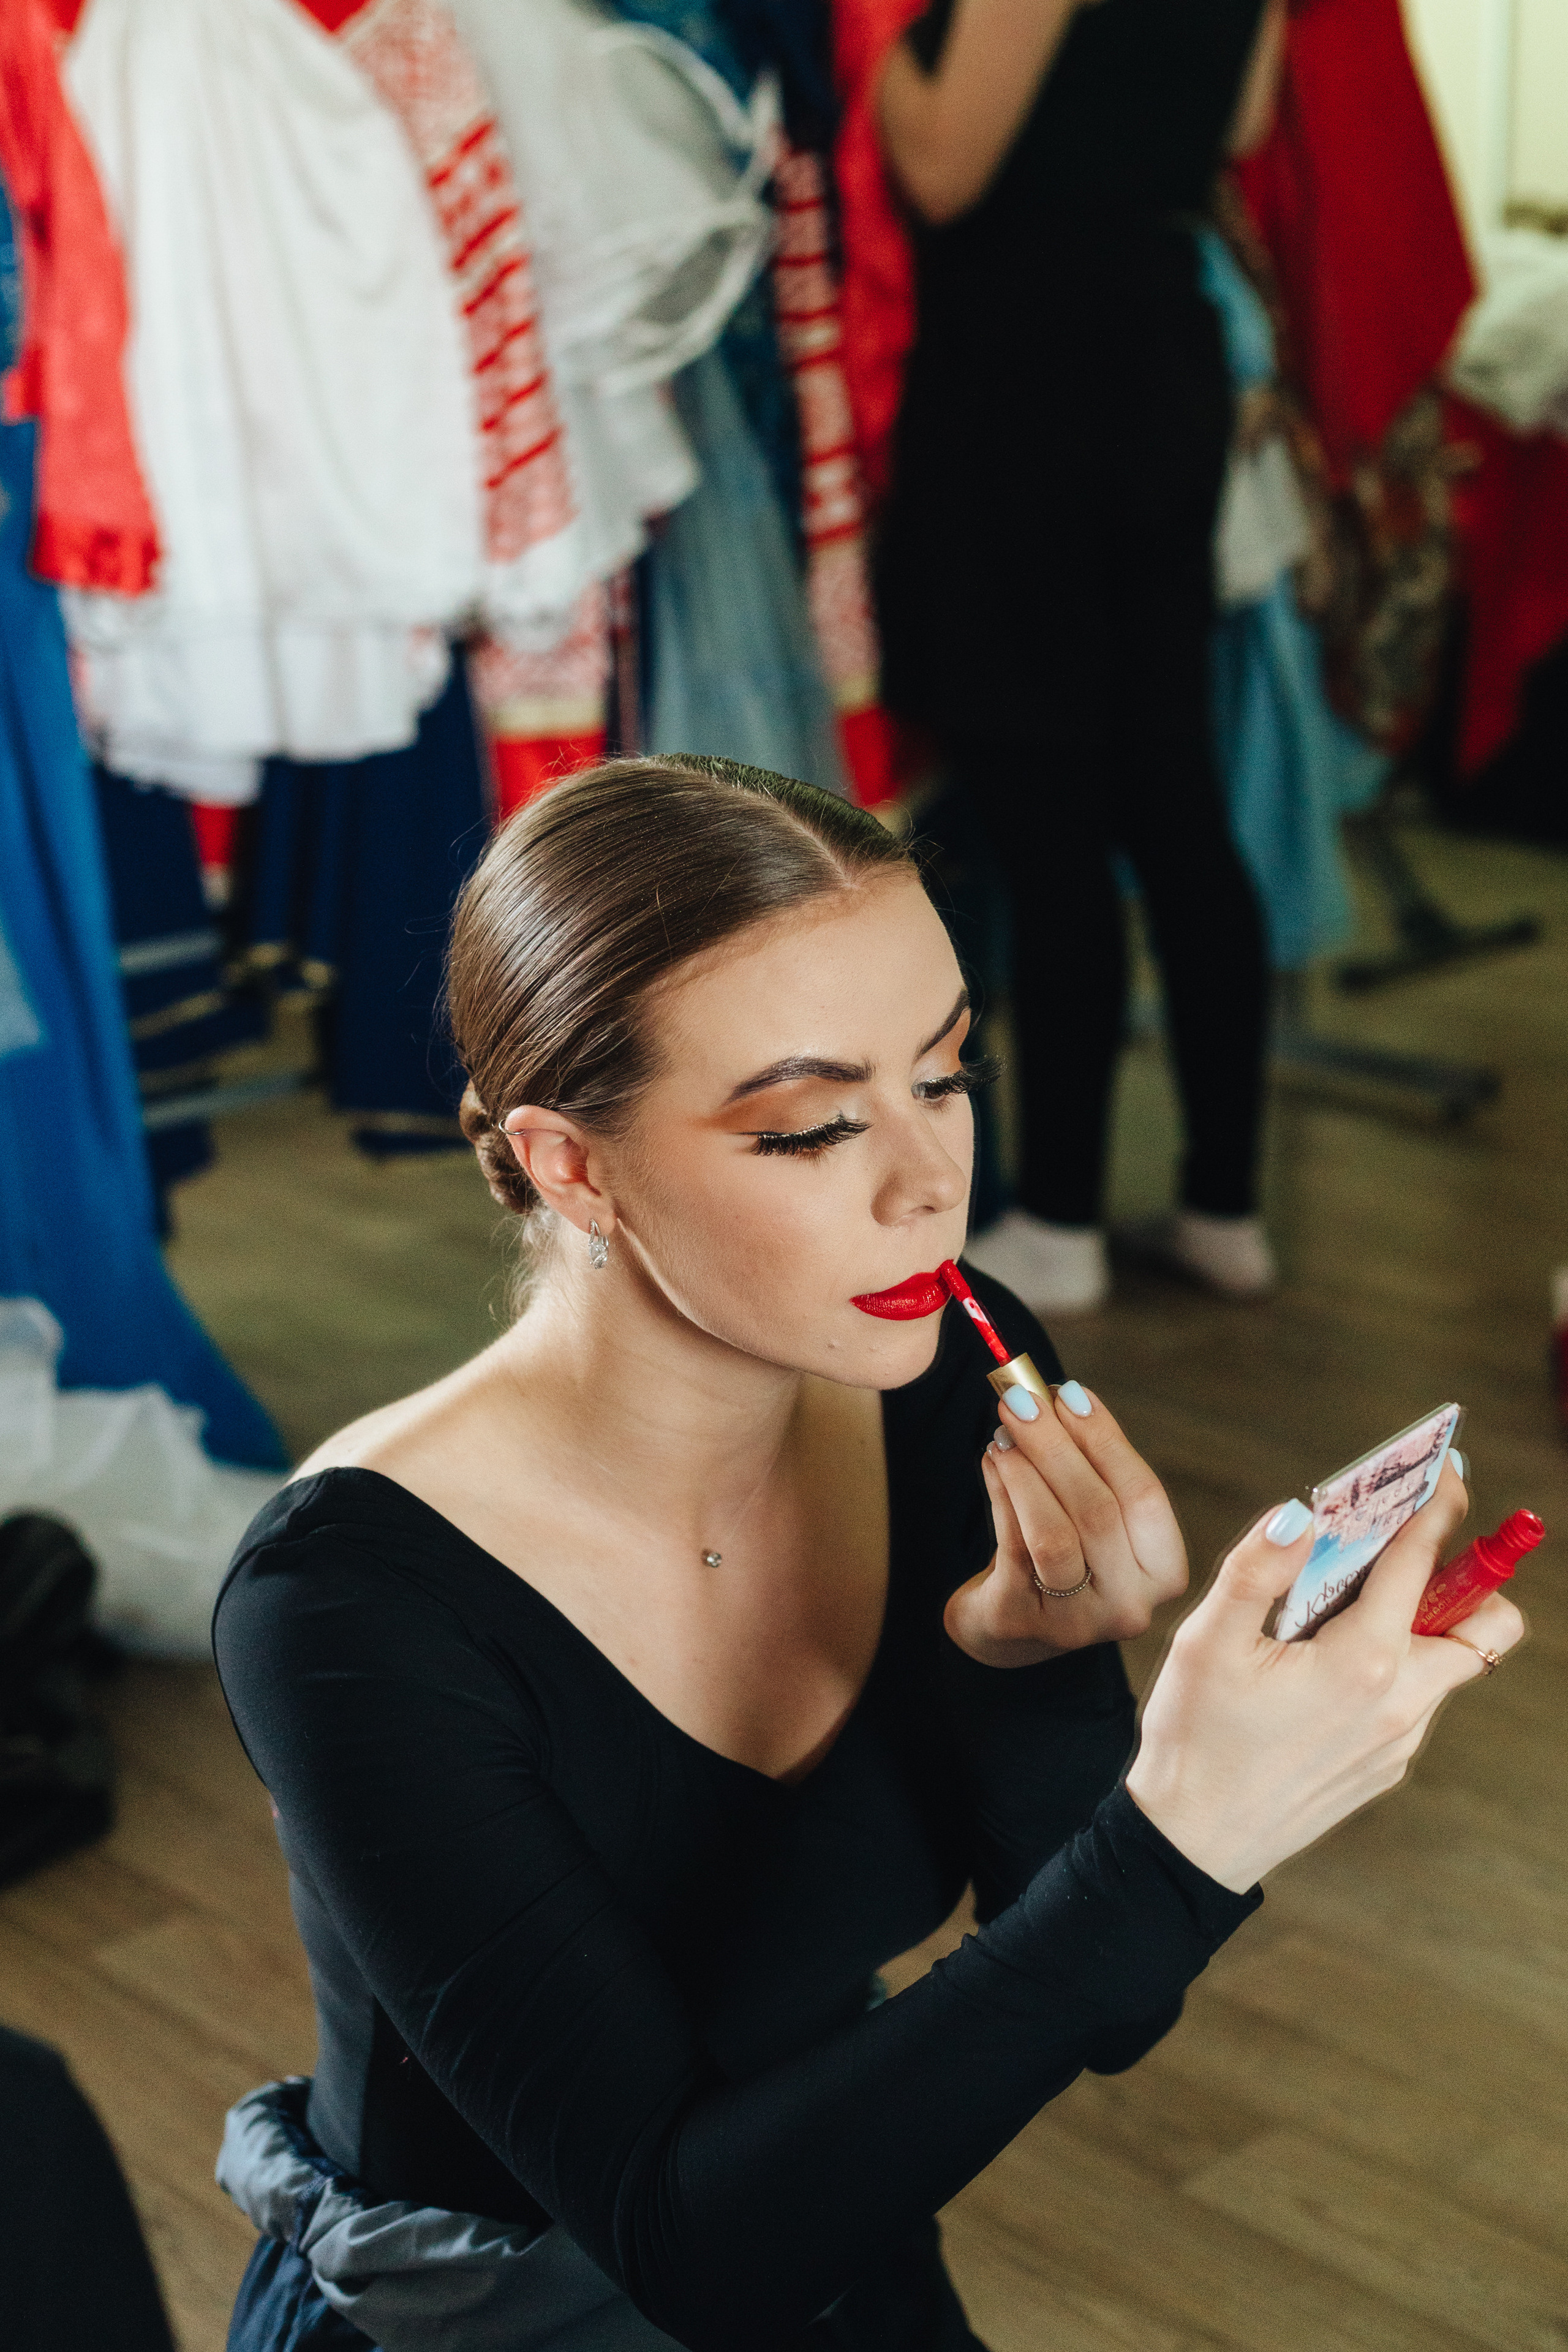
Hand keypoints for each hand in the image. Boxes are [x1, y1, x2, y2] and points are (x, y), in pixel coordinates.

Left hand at [945, 1382, 1188, 1666]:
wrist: (1011, 1623)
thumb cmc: (1062, 1552)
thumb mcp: (1090, 1513)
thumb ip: (1089, 1462)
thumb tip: (1061, 1394)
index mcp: (1163, 1572)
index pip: (1145, 1496)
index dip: (1106, 1440)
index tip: (1070, 1393)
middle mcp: (1130, 1604)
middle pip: (1098, 1511)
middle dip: (1057, 1446)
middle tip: (1022, 1398)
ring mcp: (1077, 1622)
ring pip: (1055, 1535)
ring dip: (1027, 1471)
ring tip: (1004, 1431)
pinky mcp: (1021, 1620)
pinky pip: (1012, 1547)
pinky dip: (1001, 1494)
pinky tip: (992, 1460)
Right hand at [1125, 1461, 1525, 1892]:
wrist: (1193, 1844)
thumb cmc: (1195, 1739)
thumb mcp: (1207, 1641)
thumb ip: (1258, 1570)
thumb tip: (1301, 1515)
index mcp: (1362, 1661)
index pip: (1421, 1562)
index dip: (1439, 1507)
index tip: (1448, 1474)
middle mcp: (1400, 1703)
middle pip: (1488, 1623)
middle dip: (1468, 1576)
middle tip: (1411, 1555)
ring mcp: (1400, 1741)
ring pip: (1451, 1664)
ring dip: (1426, 1623)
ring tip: (1352, 1609)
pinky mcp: (1388, 1767)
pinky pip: (1418, 1701)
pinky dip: (1399, 1667)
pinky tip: (1330, 1667)